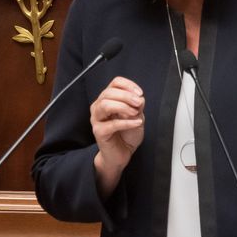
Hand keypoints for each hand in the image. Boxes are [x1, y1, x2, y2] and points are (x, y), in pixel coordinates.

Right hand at [91, 76, 144, 194]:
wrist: (121, 153)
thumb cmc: (126, 134)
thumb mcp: (136, 115)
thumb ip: (137, 106)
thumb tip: (139, 98)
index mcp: (108, 99)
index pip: (115, 83)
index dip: (128, 85)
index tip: (139, 93)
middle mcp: (99, 106)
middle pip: (109, 92)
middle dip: (127, 96)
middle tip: (139, 103)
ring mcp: (97, 119)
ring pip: (105, 105)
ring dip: (123, 107)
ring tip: (135, 113)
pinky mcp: (99, 132)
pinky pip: (112, 124)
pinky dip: (126, 123)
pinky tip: (136, 123)